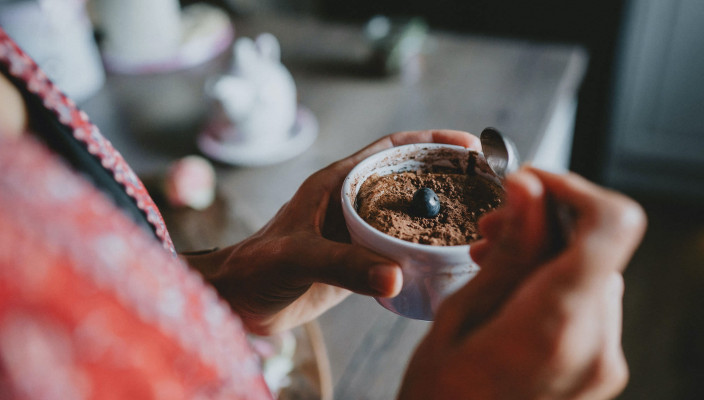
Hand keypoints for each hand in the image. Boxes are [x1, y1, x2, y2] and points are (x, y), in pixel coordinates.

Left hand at [185, 130, 480, 334]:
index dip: (430, 142)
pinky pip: (399, 247)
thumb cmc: (257, 267)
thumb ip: (342, 264)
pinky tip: (447, 257)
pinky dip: (424, 248)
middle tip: (486, 186)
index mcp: (337, 182)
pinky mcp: (359, 260)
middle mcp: (351, 201)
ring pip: (407, 214)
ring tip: (478, 221)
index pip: (391, 150)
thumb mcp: (298, 256)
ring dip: (439, 214)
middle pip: (408, 179)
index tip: (467, 145)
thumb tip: (395, 274)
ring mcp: (356, 231)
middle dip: (446, 177)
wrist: (239, 300)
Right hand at [399, 168, 646, 398]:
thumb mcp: (461, 314)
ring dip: (546, 252)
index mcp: (558, 323)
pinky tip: (510, 289)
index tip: (529, 184)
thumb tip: (530, 187)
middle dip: (546, 221)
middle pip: (598, 245)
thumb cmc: (441, 397)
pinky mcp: (599, 369)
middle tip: (490, 226)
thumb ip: (509, 250)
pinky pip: (589, 304)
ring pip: (592, 271)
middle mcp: (597, 344)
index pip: (612, 223)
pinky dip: (553, 283)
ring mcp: (603, 361)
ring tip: (490, 259)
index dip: (574, 187)